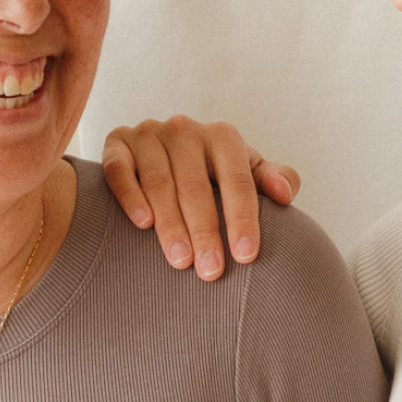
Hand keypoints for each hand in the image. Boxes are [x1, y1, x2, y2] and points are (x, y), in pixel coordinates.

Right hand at [102, 116, 300, 280]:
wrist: (161, 153)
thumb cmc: (212, 173)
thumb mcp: (245, 173)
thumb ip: (272, 180)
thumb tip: (284, 193)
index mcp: (222, 137)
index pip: (237, 181)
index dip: (243, 219)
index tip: (245, 256)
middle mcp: (185, 130)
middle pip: (196, 186)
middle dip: (205, 232)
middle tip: (210, 271)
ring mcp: (148, 134)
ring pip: (159, 182)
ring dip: (170, 224)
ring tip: (180, 261)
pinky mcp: (116, 143)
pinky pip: (120, 170)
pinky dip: (131, 196)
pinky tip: (142, 224)